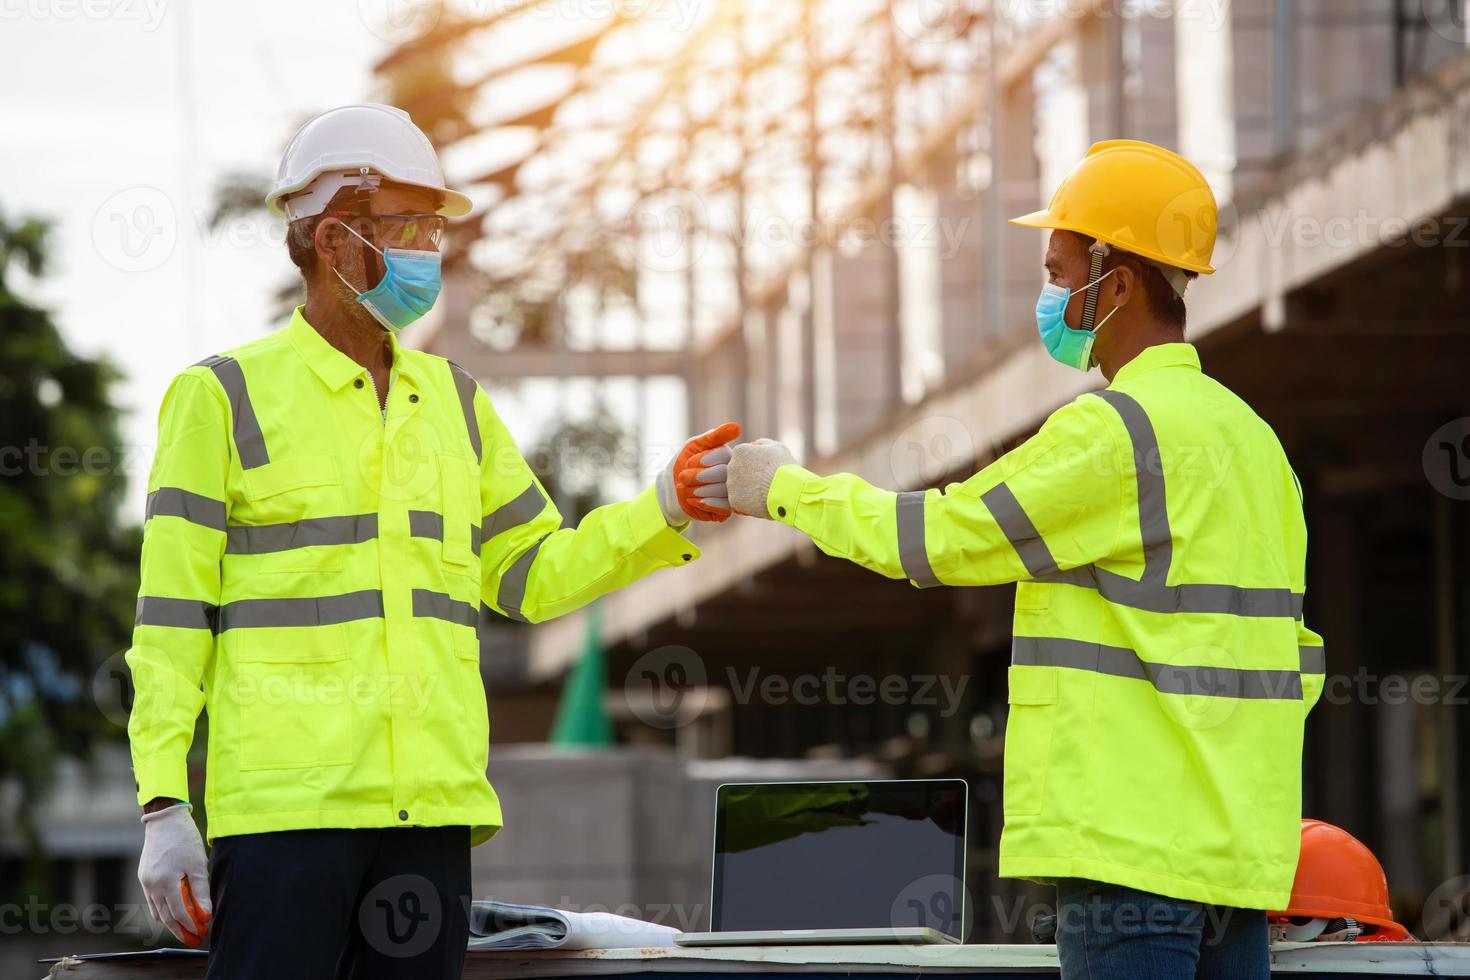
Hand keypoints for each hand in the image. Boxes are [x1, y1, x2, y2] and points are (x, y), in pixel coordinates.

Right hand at [138, 803, 211, 946]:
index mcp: (165, 882)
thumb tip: (205, 914)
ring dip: (171, 923)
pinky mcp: (144, 877)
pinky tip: (173, 914)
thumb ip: (201, 892)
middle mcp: (151, 885)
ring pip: (157, 911)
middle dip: (180, 930)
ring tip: (185, 930)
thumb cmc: (184, 839)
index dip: (191, 925)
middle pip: (165, 917)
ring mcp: (145, 882)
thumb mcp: (198, 864)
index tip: (203, 932)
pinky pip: (152, 901)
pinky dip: (162, 910)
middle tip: (194, 939)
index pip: (178, 913)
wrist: (164, 820)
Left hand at [657, 422, 742, 524]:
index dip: (704, 459)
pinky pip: (724, 507)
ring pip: (724, 491)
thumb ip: (715, 436)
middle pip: (724, 473)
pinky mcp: (727, 509)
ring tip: (686, 489)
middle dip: (700, 476)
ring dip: (700, 490)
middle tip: (683, 477)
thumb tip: (737, 427)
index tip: (688, 463)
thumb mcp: (696, 445)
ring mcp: (733, 492)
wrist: (671, 490)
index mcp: (730, 456)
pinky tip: (692, 500)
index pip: (724, 455)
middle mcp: (735, 474)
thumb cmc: (684, 463)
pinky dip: (705, 503)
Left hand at [727, 438, 796, 518]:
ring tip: (764, 492)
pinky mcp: (734, 501)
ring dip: (747, 490)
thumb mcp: (777, 448)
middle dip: (749, 476)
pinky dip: (748, 503)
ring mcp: (731, 484)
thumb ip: (763, 443)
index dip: (755, 463)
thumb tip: (754, 444)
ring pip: (737, 487)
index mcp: (740, 451)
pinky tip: (760, 502)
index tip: (766, 469)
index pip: (742, 457)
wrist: (789, 492)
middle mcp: (731, 466)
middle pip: (737, 472)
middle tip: (765, 482)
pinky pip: (739, 502)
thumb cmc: (785, 468)